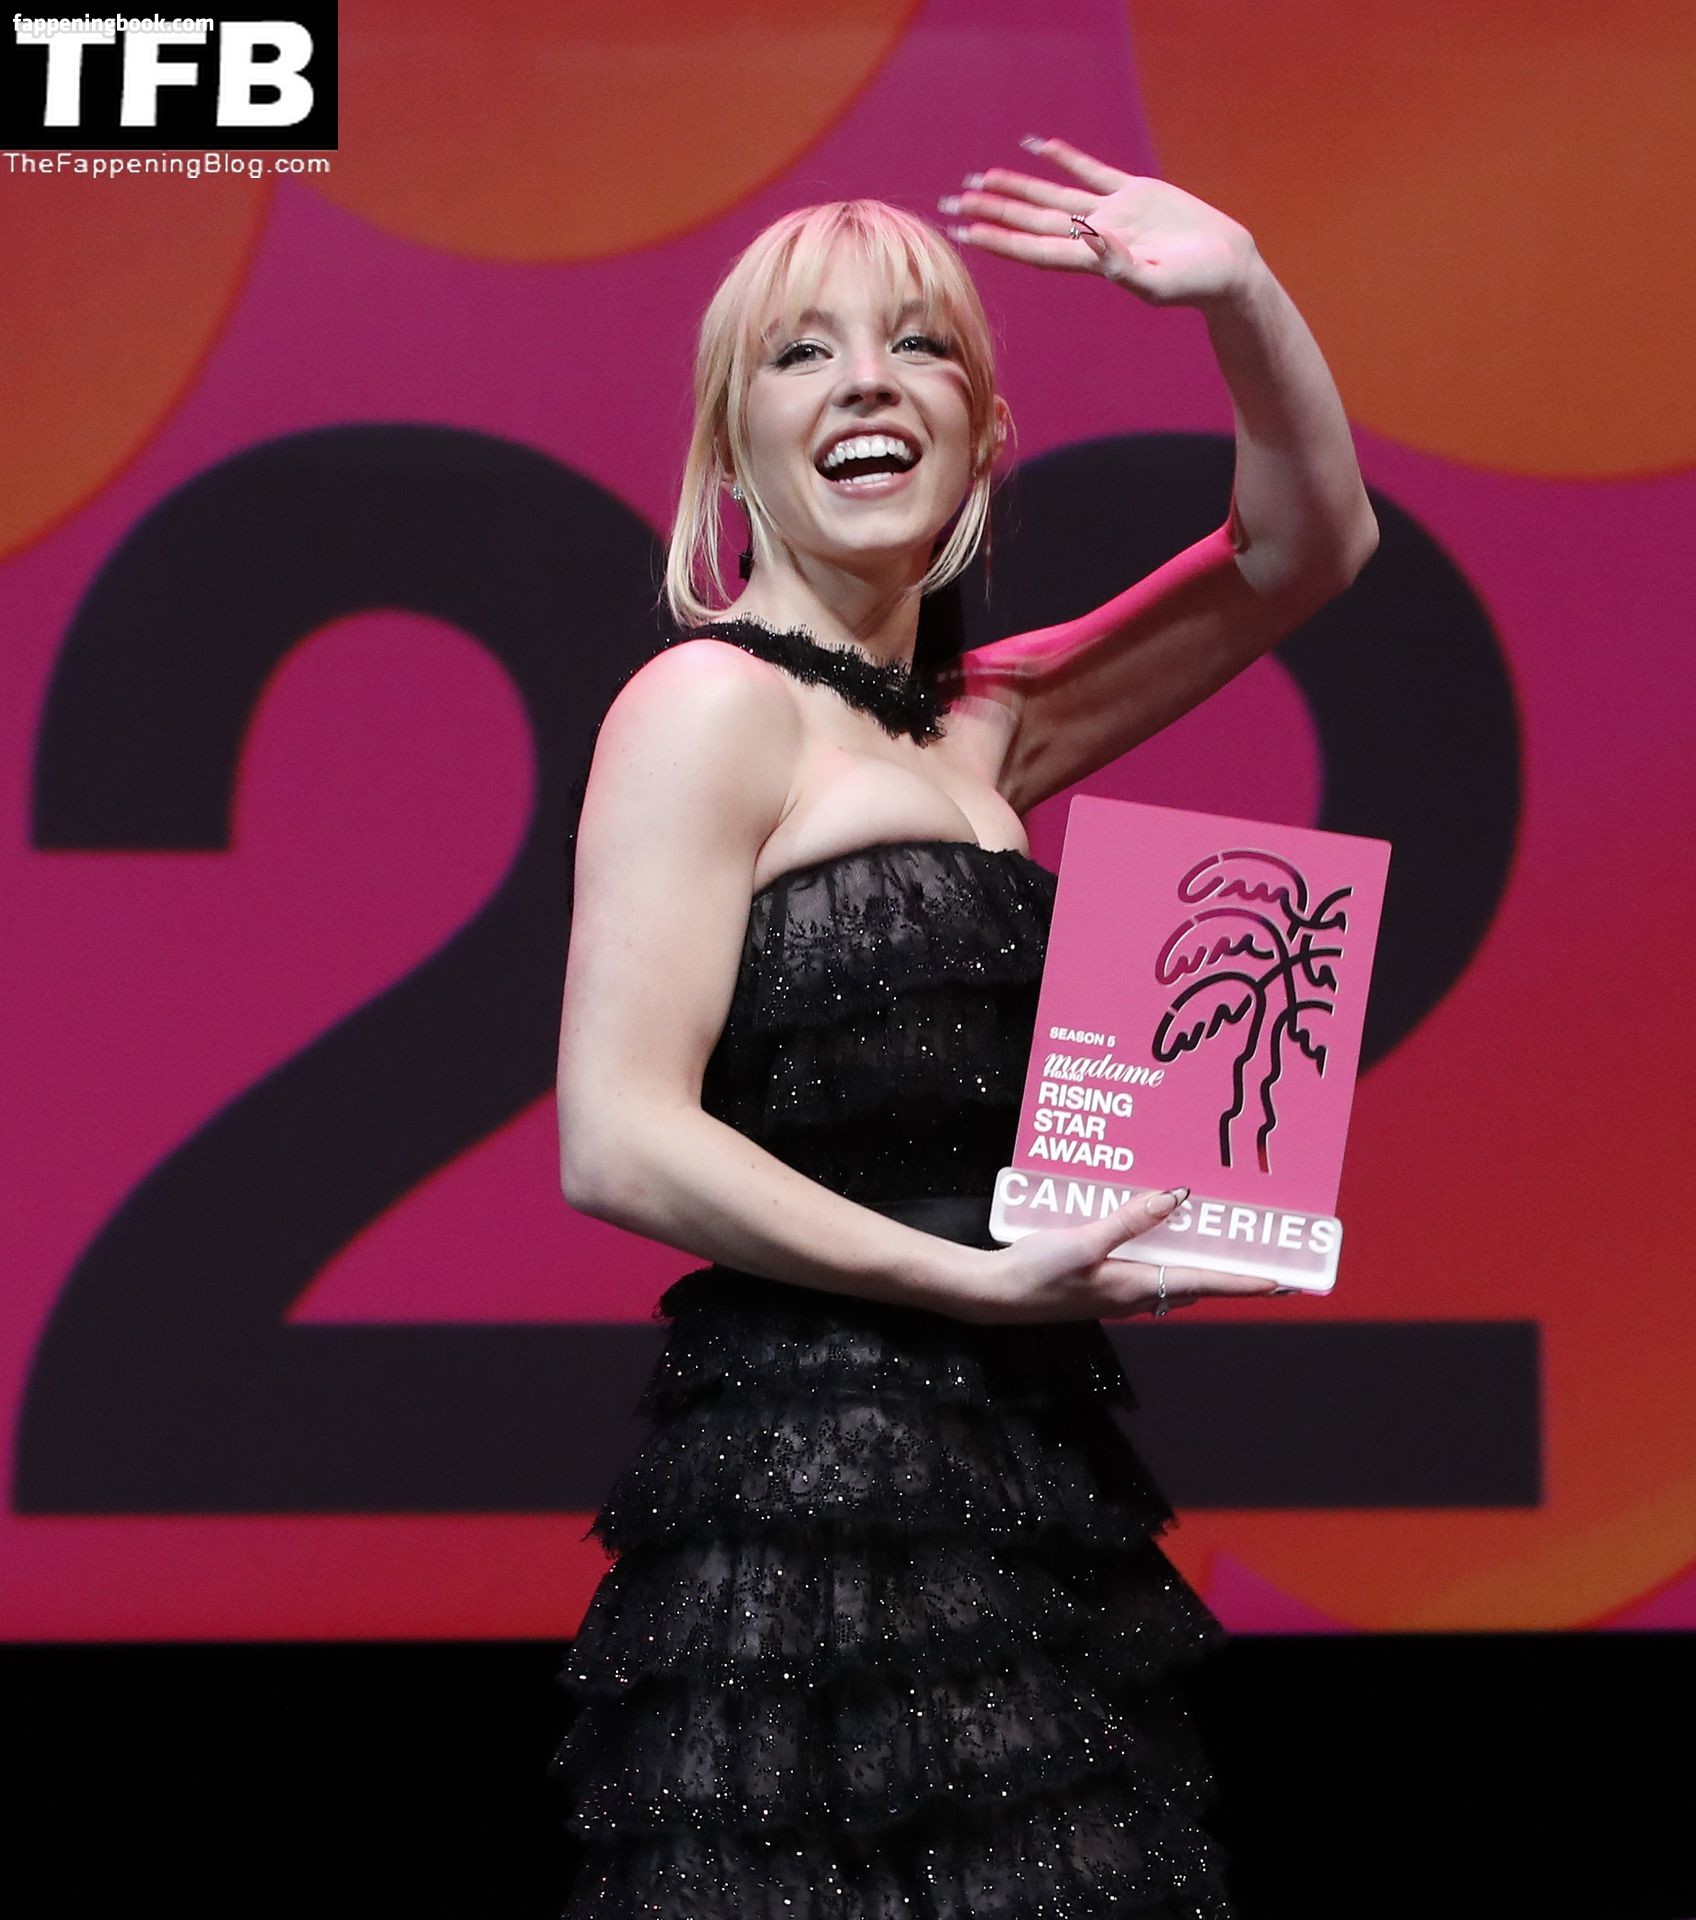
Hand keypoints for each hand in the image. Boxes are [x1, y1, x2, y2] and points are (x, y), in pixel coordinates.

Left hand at [939, 135, 1257, 310]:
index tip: (967, 232)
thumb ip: (1120, 266)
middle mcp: (1094, 237)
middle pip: (1032, 221)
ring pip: (1052, 197)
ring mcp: (1112, 214)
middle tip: (954, 202)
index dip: (1000, 239)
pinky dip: (1063, 158)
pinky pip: (1090, 172)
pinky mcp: (1135, 193)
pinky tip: (1036, 147)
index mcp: (1093, 261)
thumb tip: (1088, 240)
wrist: (1227, 268)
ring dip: (1017, 188)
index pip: (1035, 248)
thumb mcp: (1157, 281)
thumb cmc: (1195, 284)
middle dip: (993, 212)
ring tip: (982, 178)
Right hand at [948, 1188, 1281, 1325]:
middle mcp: (1134, 1295)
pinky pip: (1145, 1273)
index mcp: (1136, 1286)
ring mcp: (1116, 1295)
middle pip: (1195, 1283)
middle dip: (1229, 1272)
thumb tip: (1176, 1197)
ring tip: (1217, 1240)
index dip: (1245, 1282)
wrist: (993, 1295)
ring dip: (1196, 1264)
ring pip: (1170, 1279)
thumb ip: (1130, 1219)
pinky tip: (1154, 1236)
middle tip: (1260, 1254)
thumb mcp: (1083, 1240)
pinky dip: (1162, 1257)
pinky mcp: (1099, 1287)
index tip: (1283, 1281)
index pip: (1205, 1283)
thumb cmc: (1036, 1272)